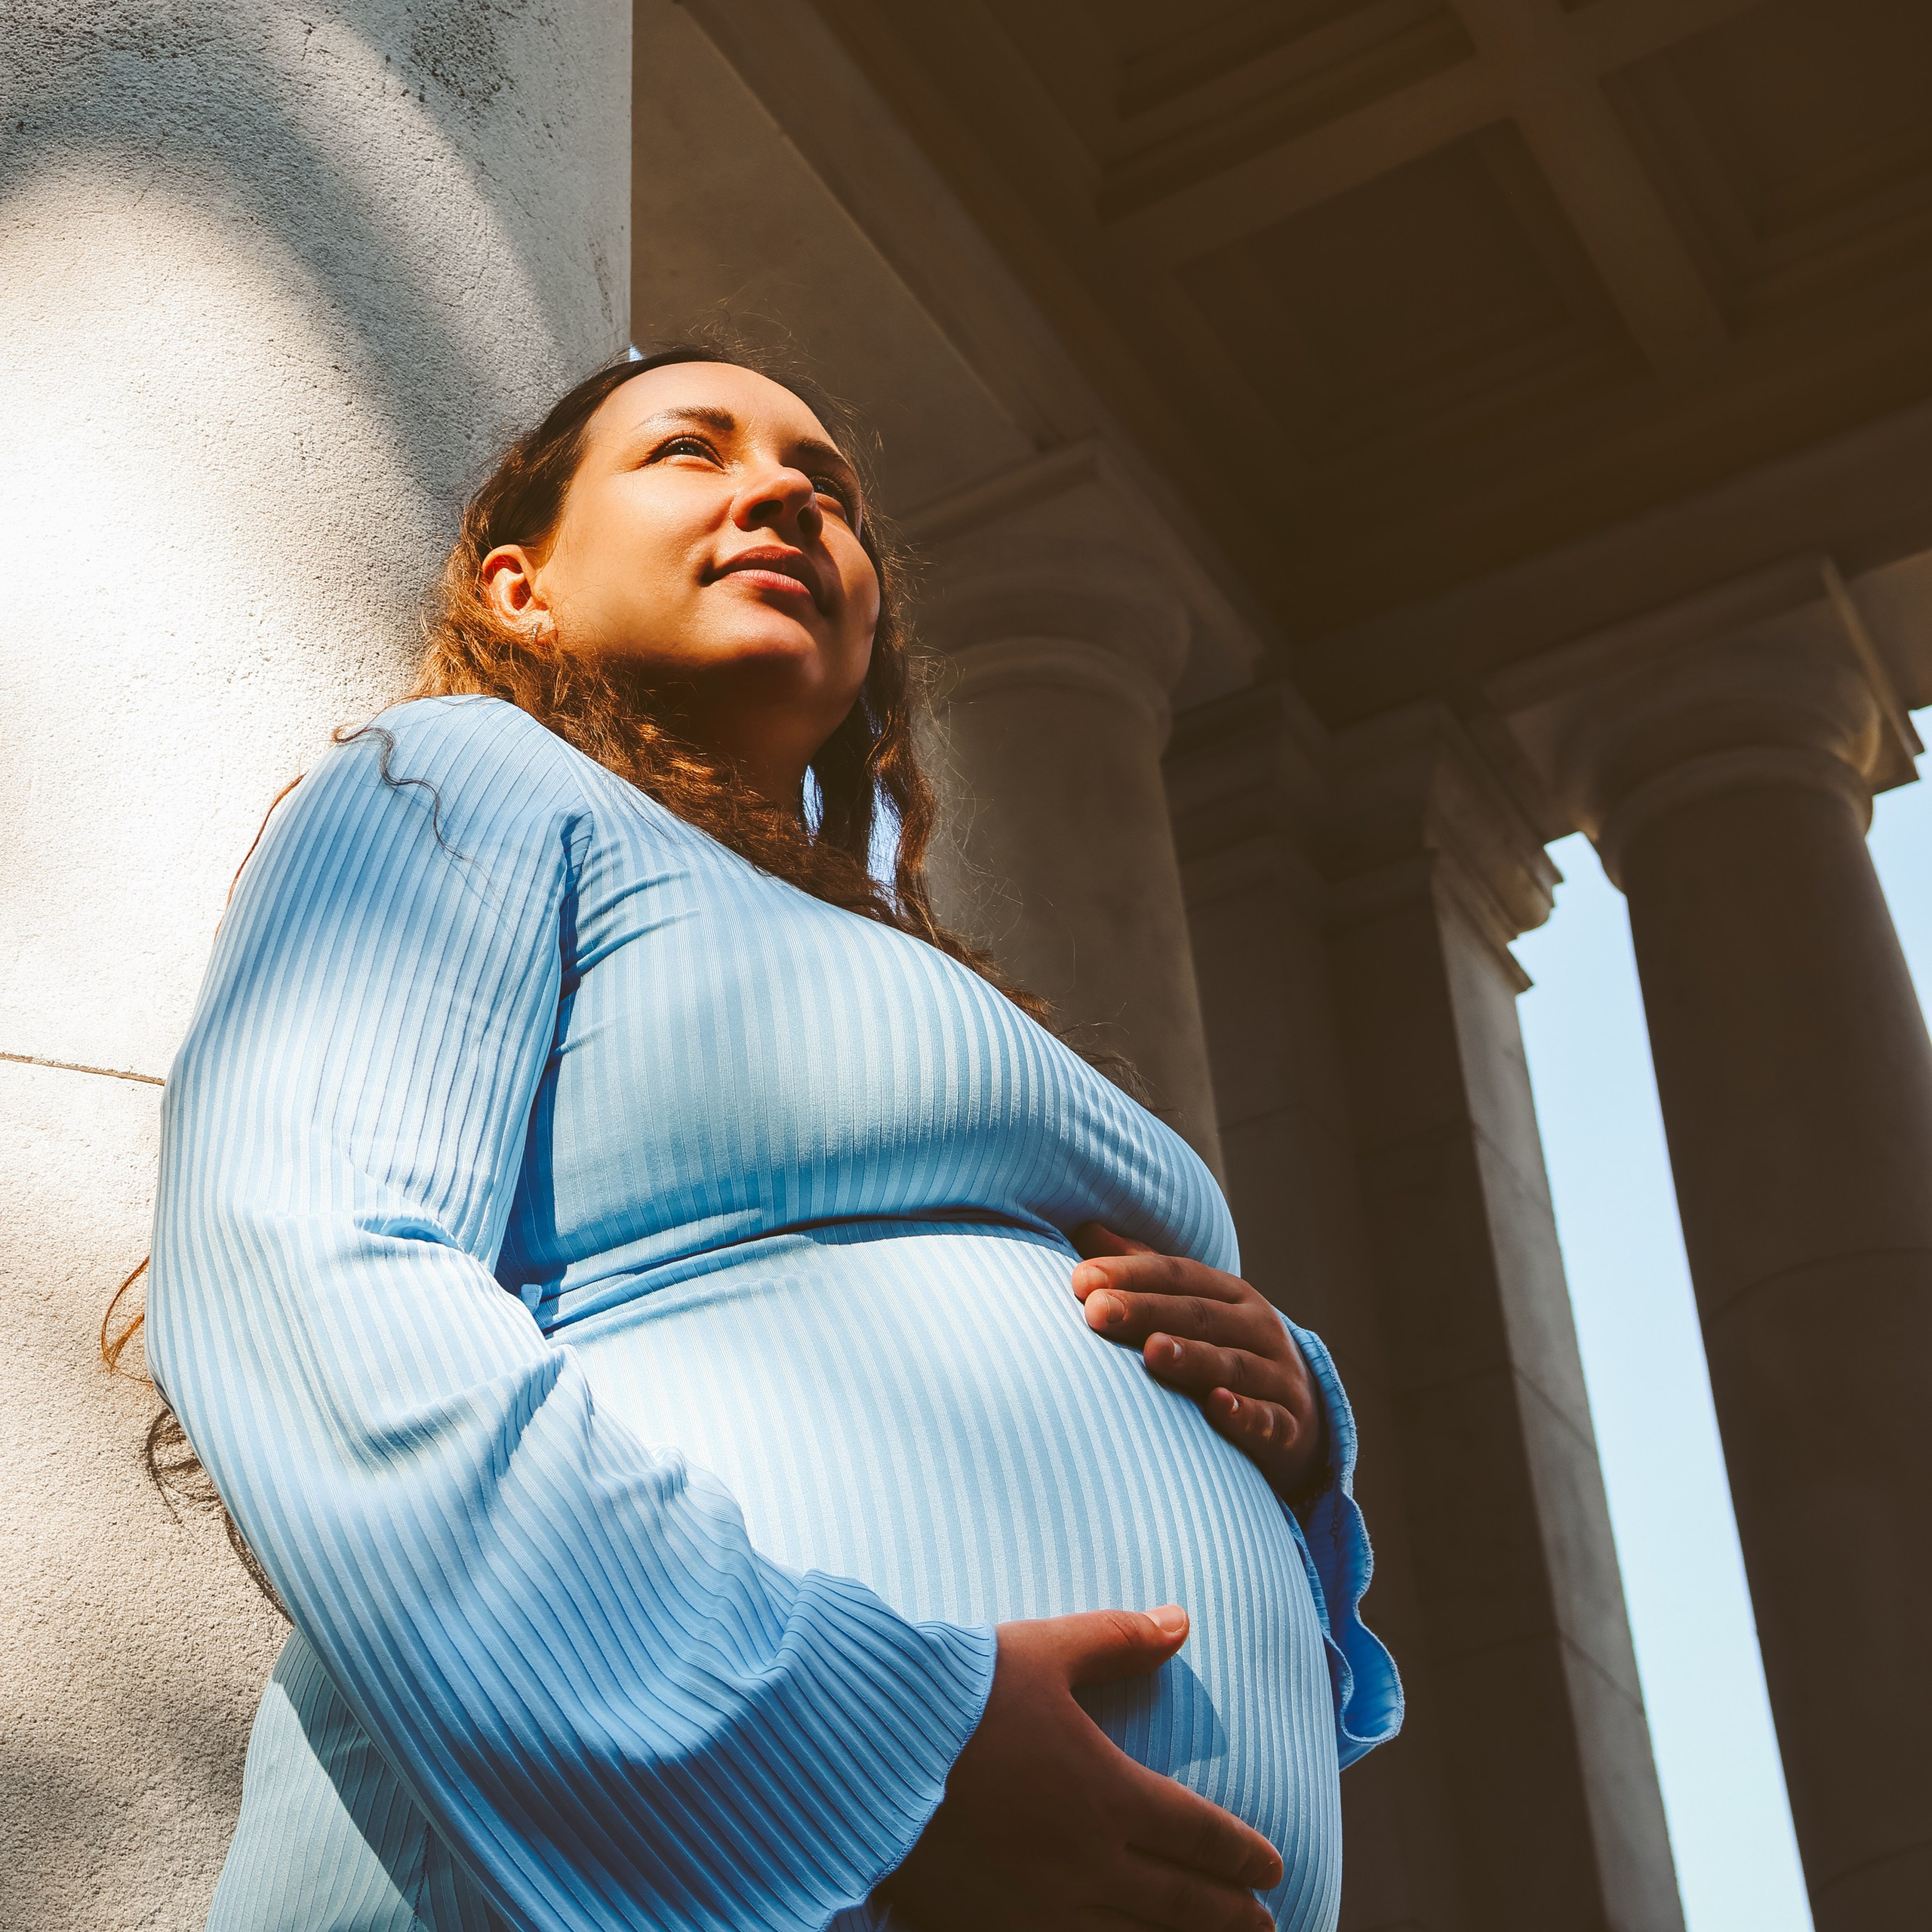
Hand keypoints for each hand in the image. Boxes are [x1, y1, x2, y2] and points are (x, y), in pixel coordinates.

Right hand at [877, 1605, 1281, 1930]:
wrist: (866, 1756)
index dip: (1241, 1854)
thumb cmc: (958, 1697)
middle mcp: (1087, 1864)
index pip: (1197, 1834)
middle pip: (1178, 1901)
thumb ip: (1117, 1639)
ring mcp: (1039, 1909)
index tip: (1274, 1869)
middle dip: (1228, 1915)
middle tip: (1266, 1927)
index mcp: (1108, 1795)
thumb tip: (1181, 1621)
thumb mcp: (1045, 1652)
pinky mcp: (990, 1930)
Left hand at [1071, 1224, 1325, 1501]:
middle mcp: (1258, 1328)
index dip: (1130, 1273)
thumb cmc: (1227, 1350)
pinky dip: (1245, 1413)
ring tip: (1152, 1351)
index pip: (1178, 1275)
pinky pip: (1269, 1419)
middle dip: (1146, 1311)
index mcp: (1231, 1294)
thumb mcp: (1195, 1307)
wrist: (1301, 1417)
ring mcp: (1278, 1377)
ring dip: (1193, 1357)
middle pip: (1199, 1314)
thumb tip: (1086, 1229)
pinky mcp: (1289, 1428)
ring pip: (1233, 1363)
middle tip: (1096, 1312)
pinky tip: (1217, 1406)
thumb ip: (1144, 1272)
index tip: (1081, 1280)